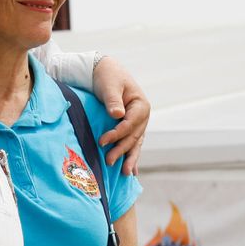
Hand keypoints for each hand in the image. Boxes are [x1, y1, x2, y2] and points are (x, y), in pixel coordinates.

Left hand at [92, 57, 149, 173]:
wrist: (104, 71)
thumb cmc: (107, 76)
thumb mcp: (110, 85)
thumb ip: (113, 100)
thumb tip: (118, 114)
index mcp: (141, 105)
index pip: (130, 124)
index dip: (117, 134)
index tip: (102, 141)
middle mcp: (142, 116)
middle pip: (133, 136)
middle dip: (122, 150)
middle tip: (109, 161)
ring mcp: (138, 124)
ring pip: (135, 143)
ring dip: (129, 158)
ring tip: (125, 173)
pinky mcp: (130, 128)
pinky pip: (132, 144)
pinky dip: (131, 156)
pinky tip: (132, 171)